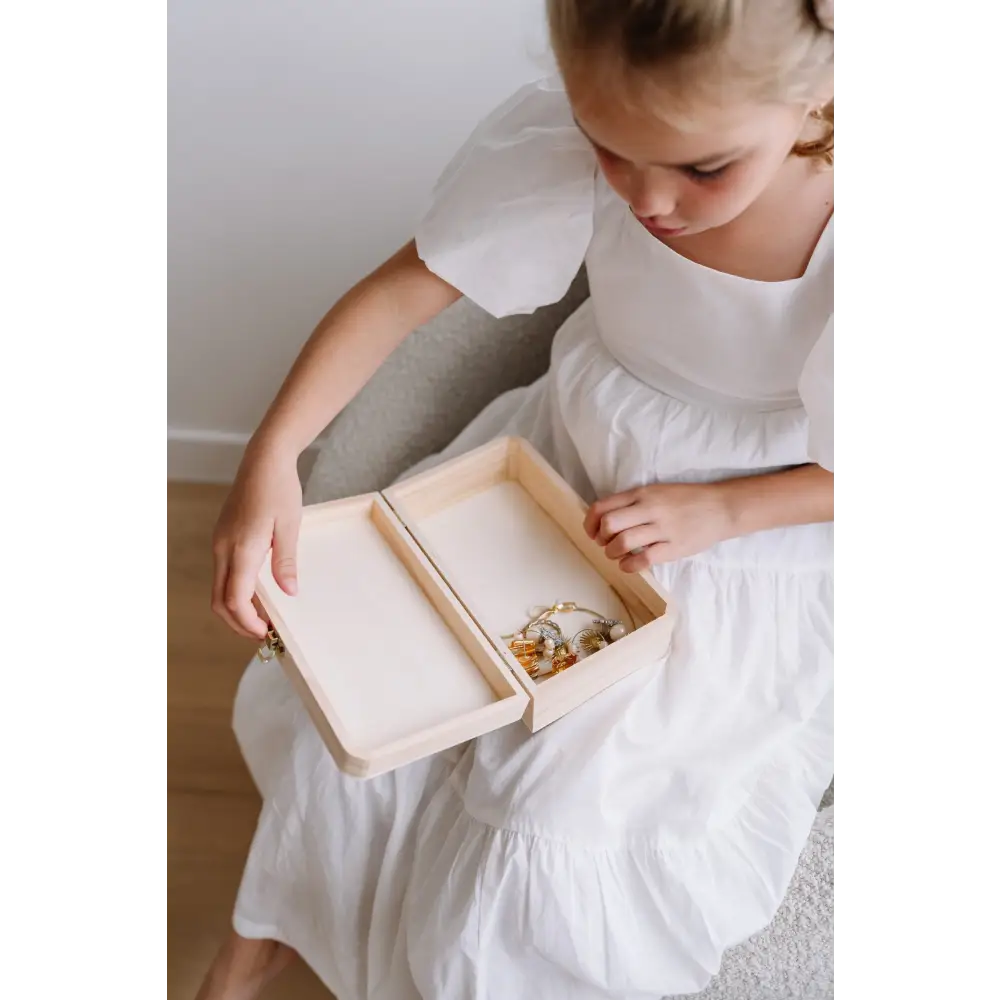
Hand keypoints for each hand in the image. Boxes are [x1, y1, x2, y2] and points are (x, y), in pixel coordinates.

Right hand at [211, 449, 301, 638]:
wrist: (263, 460)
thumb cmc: (279, 488)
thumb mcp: (290, 526)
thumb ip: (286, 562)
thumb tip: (289, 593)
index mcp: (241, 548)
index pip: (235, 599)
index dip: (248, 622)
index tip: (267, 632)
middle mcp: (223, 548)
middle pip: (219, 600)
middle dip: (238, 623)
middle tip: (264, 633)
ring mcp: (220, 542)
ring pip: (218, 588)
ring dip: (236, 608)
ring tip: (263, 616)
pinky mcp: (222, 538)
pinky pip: (223, 573)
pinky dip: (235, 591)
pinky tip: (258, 593)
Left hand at [584, 483, 733, 571]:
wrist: (721, 507)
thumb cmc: (686, 500)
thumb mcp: (656, 492)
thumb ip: (633, 502)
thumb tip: (605, 521)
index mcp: (642, 493)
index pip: (602, 506)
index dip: (590, 523)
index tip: (592, 533)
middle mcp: (649, 508)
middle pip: (609, 524)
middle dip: (601, 539)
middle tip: (606, 545)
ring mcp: (662, 528)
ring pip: (623, 542)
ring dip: (613, 553)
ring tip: (617, 556)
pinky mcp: (674, 547)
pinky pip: (643, 559)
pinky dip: (629, 566)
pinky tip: (629, 565)